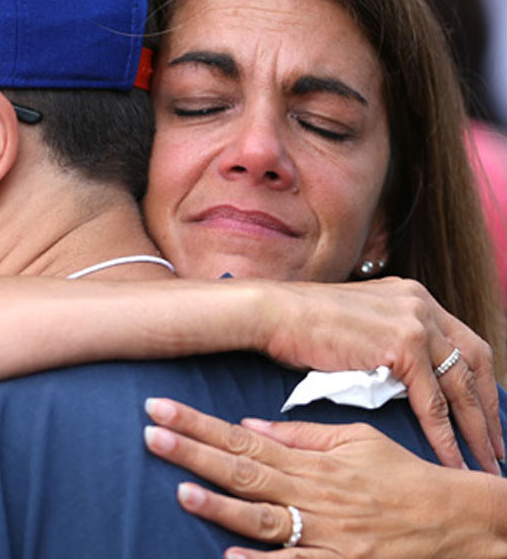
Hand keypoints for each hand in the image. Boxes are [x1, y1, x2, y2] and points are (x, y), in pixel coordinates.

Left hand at [143, 398, 505, 558]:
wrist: (452, 519)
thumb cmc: (399, 473)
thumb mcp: (353, 439)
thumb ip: (299, 433)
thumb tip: (248, 426)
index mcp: (309, 460)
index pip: (242, 438)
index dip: (198, 424)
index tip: (161, 409)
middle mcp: (310, 493)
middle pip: (241, 472)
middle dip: (192, 453)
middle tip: (151, 435)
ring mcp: (323, 532)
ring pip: (262, 518)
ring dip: (219, 506)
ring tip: (180, 490)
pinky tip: (229, 558)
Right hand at [257, 276, 501, 472]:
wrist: (272, 313)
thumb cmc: (299, 325)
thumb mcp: (356, 325)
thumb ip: (384, 341)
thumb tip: (399, 376)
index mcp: (411, 296)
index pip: (460, 342)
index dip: (475, 381)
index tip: (481, 413)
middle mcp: (420, 303)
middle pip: (474, 361)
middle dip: (487, 408)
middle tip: (495, 445)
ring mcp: (415, 321)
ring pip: (461, 385)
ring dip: (476, 428)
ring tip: (484, 461)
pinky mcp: (402, 345)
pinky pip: (433, 401)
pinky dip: (444, 435)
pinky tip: (450, 458)